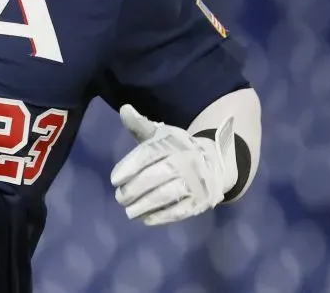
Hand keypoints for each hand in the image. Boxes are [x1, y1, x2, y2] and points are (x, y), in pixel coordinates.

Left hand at [110, 104, 235, 225]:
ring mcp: (195, 182)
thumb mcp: (161, 134)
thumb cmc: (178, 149)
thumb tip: (124, 109)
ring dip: (145, 205)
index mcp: (172, 143)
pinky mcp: (201, 200)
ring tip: (129, 211)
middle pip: (157, 175)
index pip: (148, 154)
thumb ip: (140, 126)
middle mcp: (185, 161)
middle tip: (120, 197)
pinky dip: (162, 216)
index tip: (114, 180)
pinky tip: (146, 219)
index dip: (130, 167)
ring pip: (168, 194)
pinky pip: (181, 210)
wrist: (215, 163)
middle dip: (134, 188)